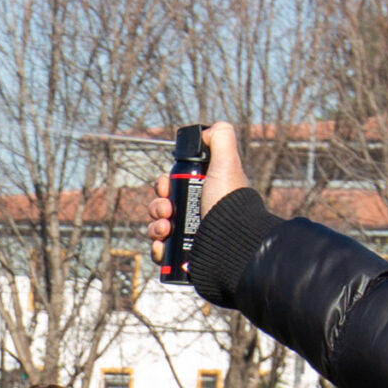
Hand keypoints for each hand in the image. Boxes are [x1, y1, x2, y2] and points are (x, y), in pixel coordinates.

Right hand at [145, 121, 249, 261]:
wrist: (232, 243)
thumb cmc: (229, 203)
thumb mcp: (227, 163)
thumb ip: (221, 138)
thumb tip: (209, 131)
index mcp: (202, 193)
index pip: (171, 186)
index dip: (164, 184)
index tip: (167, 187)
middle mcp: (195, 214)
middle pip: (161, 206)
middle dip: (157, 206)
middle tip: (168, 211)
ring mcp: (189, 236)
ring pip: (157, 228)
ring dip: (154, 226)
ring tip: (166, 229)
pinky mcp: (184, 256)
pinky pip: (160, 252)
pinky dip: (156, 249)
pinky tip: (162, 247)